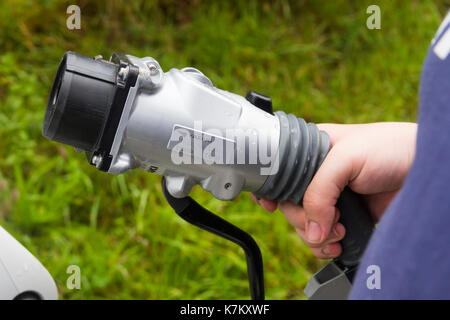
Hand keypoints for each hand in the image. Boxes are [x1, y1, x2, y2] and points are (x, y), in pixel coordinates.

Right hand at [250, 122, 416, 258]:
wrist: (423, 170)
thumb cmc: (388, 148)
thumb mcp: (346, 158)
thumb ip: (320, 190)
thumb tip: (312, 230)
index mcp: (310, 152)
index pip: (278, 173)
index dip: (270, 190)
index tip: (270, 205)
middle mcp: (316, 176)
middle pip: (289, 205)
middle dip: (302, 219)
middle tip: (325, 219)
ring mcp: (330, 198)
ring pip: (304, 224)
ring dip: (315, 236)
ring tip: (339, 231)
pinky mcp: (344, 217)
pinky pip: (322, 237)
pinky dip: (325, 245)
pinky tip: (337, 242)